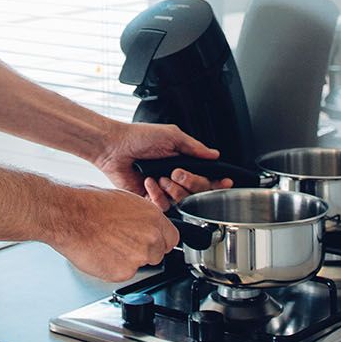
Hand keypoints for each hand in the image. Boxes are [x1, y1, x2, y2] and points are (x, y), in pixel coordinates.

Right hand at [52, 187, 179, 282]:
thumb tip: (147, 226)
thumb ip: (143, 218)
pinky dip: (113, 268)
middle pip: (157, 254)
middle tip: (121, 243)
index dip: (159, 242)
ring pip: (141, 265)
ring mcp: (138, 256)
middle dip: (143, 252)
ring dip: (128, 260)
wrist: (69, 215)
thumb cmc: (90, 203)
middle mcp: (151, 237)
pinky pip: (124, 274)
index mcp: (153, 217)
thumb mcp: (125, 201)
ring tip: (107, 245)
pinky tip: (101, 253)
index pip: (171, 239)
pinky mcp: (123, 272)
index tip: (151, 242)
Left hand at [90, 120, 232, 210]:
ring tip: (160, 176)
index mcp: (182, 161)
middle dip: (191, 182)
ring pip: (181, 200)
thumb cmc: (139, 137)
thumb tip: (214, 154)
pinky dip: (157, 194)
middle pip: (197, 190)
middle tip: (177, 172)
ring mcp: (163, 189)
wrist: (114, 147)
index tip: (225, 181)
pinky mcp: (149, 199)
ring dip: (172, 188)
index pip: (206, 175)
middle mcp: (174, 177)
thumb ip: (194, 147)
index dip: (217, 181)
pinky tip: (149, 182)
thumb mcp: (171, 135)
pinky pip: (163, 206)